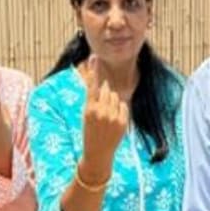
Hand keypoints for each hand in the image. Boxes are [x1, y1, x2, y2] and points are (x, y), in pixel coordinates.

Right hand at [79, 57, 130, 183]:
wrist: (97, 154)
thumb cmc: (90, 132)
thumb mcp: (86, 115)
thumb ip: (93, 100)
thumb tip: (104, 85)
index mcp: (89, 108)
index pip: (92, 85)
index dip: (93, 70)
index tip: (94, 56)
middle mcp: (101, 111)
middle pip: (106, 90)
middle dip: (104, 96)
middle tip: (100, 111)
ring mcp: (113, 117)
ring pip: (115, 96)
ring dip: (112, 102)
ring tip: (106, 117)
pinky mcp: (123, 122)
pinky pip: (123, 106)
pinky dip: (120, 110)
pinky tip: (114, 121)